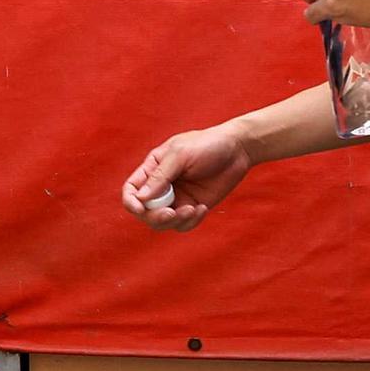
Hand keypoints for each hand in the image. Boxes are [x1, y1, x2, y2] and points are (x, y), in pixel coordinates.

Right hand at [123, 123, 253, 232]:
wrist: (238, 150)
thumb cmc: (207, 145)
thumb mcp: (181, 155)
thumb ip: (160, 176)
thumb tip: (141, 198)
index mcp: (152, 169)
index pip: (131, 191)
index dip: (131, 202)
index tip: (141, 209)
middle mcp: (161, 186)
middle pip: (145, 212)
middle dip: (155, 217)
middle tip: (172, 213)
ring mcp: (177, 199)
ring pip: (163, 222)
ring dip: (175, 221)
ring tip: (193, 209)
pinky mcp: (192, 208)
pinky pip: (183, 224)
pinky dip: (191, 221)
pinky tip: (203, 208)